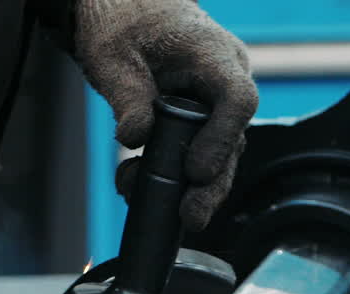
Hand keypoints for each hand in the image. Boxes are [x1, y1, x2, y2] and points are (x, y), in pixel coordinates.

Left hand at [73, 0, 257, 230]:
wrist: (123, 7)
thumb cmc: (122, 19)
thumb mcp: (112, 56)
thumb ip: (127, 97)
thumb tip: (136, 138)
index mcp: (213, 53)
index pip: (237, 99)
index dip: (221, 139)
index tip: (195, 170)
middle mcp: (225, 78)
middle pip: (233, 138)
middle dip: (212, 183)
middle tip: (191, 216)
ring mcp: (215, 99)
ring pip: (217, 152)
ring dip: (185, 183)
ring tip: (138, 195)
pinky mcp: (201, 116)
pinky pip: (196, 149)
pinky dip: (169, 171)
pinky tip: (134, 182)